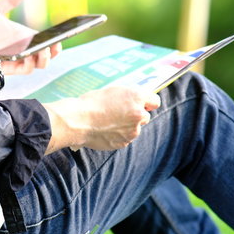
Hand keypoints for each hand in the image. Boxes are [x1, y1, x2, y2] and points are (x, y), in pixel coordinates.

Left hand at [0, 0, 60, 75]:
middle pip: (43, 58)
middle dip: (51, 54)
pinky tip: (29, 58)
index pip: (45, 45)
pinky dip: (28, 65)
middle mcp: (22, 51)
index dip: (54, 46)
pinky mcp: (7, 68)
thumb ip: (10, 2)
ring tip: (42, 51)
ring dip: (42, 60)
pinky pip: (22, 70)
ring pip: (35, 66)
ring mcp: (15, 60)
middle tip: (52, 46)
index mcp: (24, 39)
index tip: (59, 40)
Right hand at [43, 86, 160, 153]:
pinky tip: (105, 130)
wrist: (78, 120)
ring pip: (134, 129)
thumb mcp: (112, 91)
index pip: (155, 102)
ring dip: (126, 127)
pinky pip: (124, 139)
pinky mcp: (123, 143)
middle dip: (135, 116)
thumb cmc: (91, 103)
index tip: (141, 104)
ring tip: (108, 122)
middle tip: (118, 113)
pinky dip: (117, 136)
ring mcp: (132, 131)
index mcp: (136, 97)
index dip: (147, 103)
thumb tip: (136, 102)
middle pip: (145, 117)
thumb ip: (129, 97)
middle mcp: (139, 114)